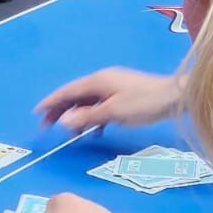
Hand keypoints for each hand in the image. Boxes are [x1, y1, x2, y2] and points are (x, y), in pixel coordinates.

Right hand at [35, 68, 181, 133]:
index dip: (51, 102)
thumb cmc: (144, 103)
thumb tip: (63, 120)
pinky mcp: (123, 94)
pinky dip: (92, 116)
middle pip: (75, 95)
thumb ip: (87, 116)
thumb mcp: (113, 112)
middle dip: (60, 109)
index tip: (37, 113)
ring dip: (76, 115)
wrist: (175, 96)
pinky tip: (95, 130)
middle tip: (47, 126)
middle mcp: (103, 80)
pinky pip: (100, 105)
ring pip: (87, 101)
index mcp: (97, 81)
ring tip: (69, 132)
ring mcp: (113, 86)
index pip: (67, 91)